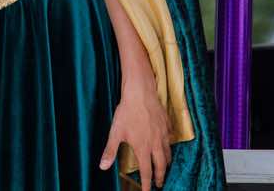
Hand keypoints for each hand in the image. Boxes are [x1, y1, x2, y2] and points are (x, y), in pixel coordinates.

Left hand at [99, 75, 171, 189]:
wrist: (140, 92)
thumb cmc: (127, 112)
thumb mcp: (115, 132)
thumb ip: (110, 151)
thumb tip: (102, 167)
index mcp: (143, 148)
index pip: (146, 172)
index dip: (147, 184)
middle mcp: (156, 144)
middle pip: (161, 166)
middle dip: (161, 177)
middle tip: (160, 184)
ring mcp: (163, 134)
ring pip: (168, 153)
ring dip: (166, 163)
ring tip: (165, 167)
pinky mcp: (166, 124)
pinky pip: (170, 138)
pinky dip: (169, 145)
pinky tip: (167, 144)